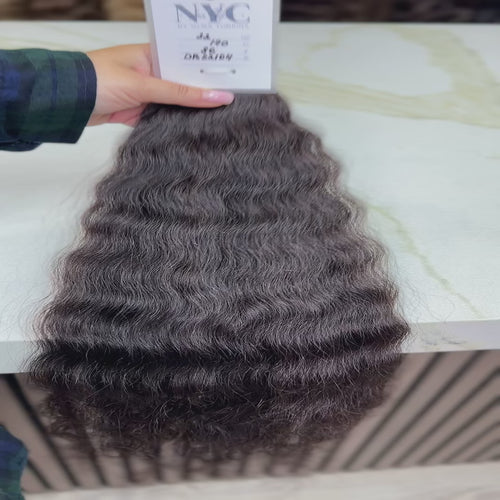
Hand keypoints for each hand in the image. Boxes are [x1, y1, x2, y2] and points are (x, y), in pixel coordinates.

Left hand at [86, 44, 234, 125]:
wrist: (65, 101)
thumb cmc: (98, 80)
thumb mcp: (144, 85)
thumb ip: (181, 93)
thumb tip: (218, 96)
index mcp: (152, 55)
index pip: (188, 62)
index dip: (210, 72)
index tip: (233, 82)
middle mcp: (151, 73)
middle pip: (184, 84)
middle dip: (203, 94)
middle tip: (231, 104)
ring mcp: (145, 94)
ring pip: (175, 103)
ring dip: (189, 112)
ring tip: (219, 119)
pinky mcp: (138, 112)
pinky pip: (163, 118)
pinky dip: (174, 124)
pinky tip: (193, 129)